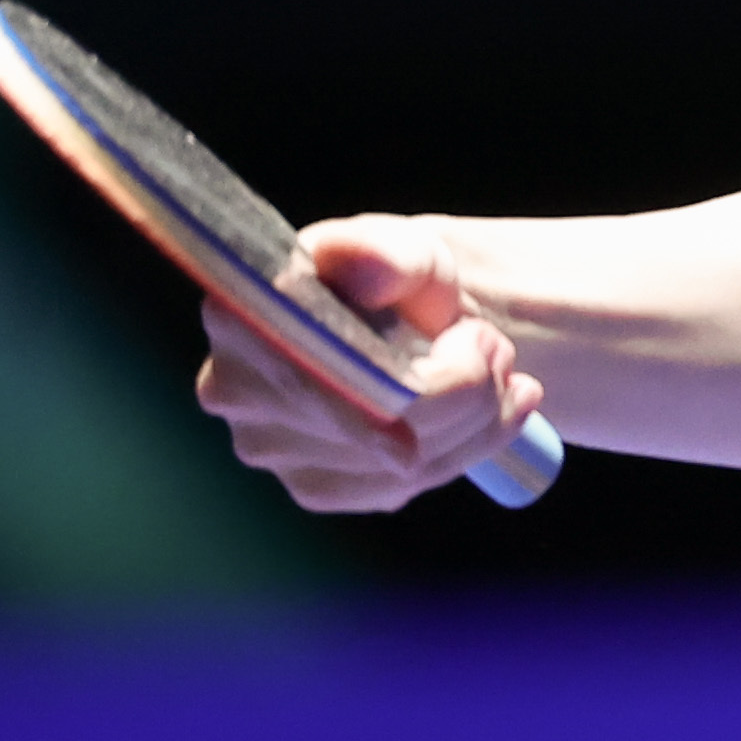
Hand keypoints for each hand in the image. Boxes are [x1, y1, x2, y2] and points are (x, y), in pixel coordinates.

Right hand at [194, 216, 546, 511]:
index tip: (483, 339)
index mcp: (240, 314)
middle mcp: (234, 389)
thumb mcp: (402, 251)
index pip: (337, 371)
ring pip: (395, 465)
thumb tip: (367, 270)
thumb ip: (385, 254)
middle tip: (503, 352)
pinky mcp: (309, 486)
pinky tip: (488, 418)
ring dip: (475, 426)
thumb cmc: (394, 280)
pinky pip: (396, 489)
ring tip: (507, 379)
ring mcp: (266, 447)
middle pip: (373, 424)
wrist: (401, 327)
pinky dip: (459, 455)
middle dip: (466, 394)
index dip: (427, 373)